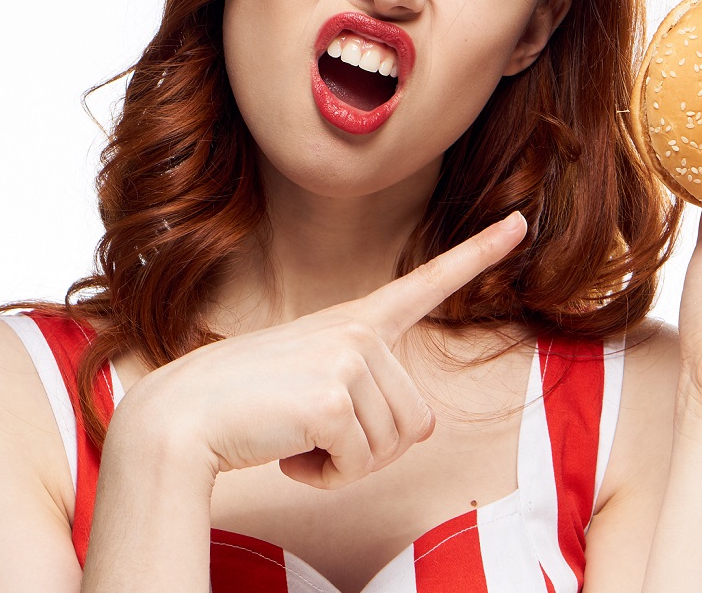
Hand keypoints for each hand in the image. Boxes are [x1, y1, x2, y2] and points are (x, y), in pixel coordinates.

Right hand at [120, 212, 527, 489]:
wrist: (181, 418)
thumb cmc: (245, 406)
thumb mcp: (313, 381)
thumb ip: (364, 387)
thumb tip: (412, 426)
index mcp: (356, 321)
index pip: (428, 281)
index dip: (479, 253)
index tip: (520, 223)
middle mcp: (360, 331)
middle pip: (417, 423)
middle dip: (369, 449)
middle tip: (313, 432)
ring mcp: (349, 359)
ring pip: (394, 449)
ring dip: (345, 464)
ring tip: (297, 435)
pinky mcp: (336, 398)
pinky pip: (360, 466)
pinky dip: (325, 477)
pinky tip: (289, 451)